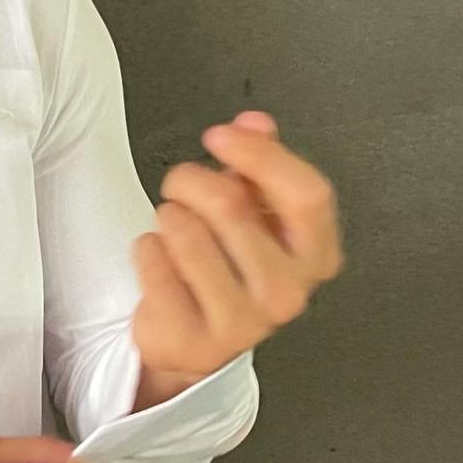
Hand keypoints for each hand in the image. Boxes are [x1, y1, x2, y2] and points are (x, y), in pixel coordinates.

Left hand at [130, 110, 344, 387]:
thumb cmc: (226, 268)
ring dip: (168, 215)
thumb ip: (258, 163)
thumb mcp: (253, 212)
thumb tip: (255, 122)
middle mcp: (289, 291)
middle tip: (179, 186)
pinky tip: (157, 256)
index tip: (219, 135)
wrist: (193, 338)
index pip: (306, 193)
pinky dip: (146, 247)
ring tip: (171, 225)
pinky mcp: (196, 339)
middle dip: (191, 181)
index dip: (258, 154)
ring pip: (187, 234)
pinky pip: (155, 264)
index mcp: (315, 255)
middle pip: (232, 205)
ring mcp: (246, 322)